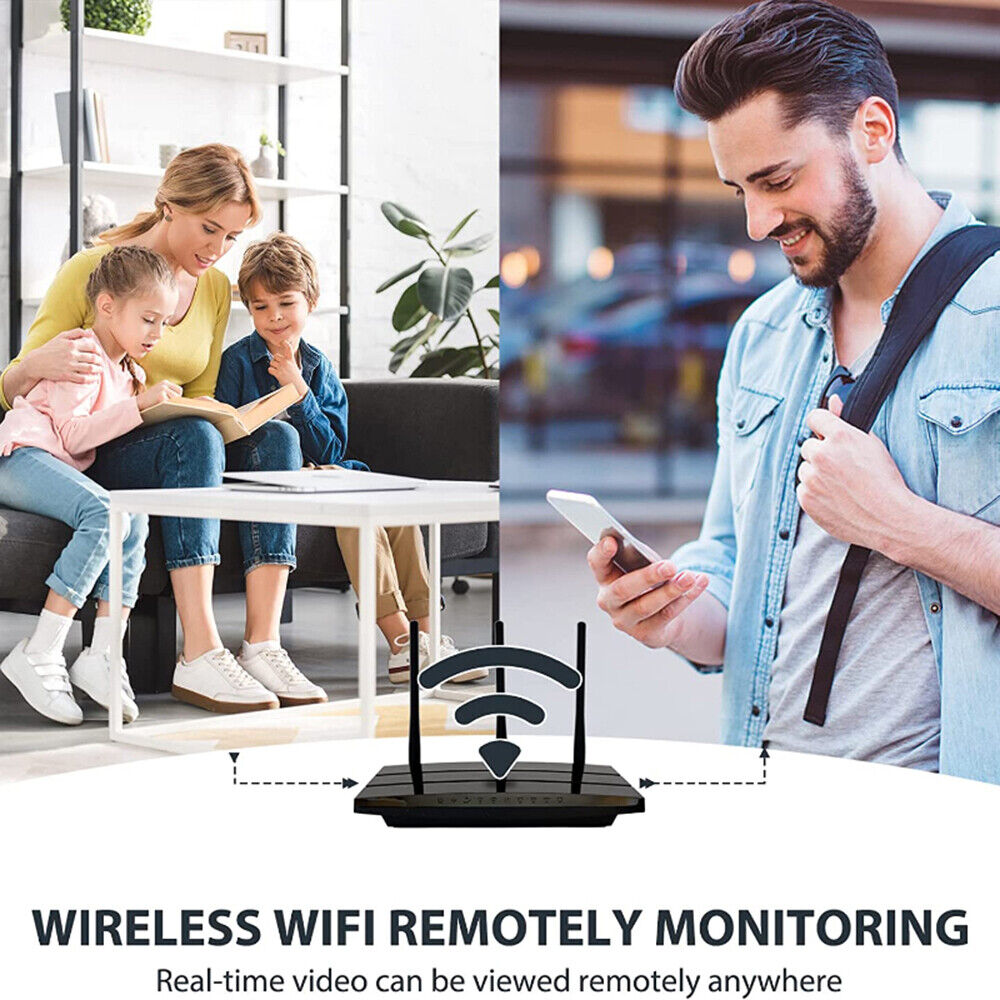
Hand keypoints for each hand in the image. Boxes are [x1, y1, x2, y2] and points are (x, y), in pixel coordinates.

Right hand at [26, 328, 101, 384]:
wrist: (36, 362)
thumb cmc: (50, 348)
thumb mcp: (61, 337)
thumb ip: (76, 333)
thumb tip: (90, 333)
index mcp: (71, 344)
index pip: (92, 347)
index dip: (98, 350)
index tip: (99, 353)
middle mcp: (71, 354)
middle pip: (93, 358)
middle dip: (99, 361)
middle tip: (101, 362)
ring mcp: (69, 366)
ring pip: (90, 368)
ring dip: (98, 370)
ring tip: (99, 370)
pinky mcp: (67, 375)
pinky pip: (84, 378)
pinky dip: (92, 379)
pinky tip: (94, 378)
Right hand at [136, 381, 181, 410]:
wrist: (136, 405)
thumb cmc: (150, 403)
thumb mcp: (160, 394)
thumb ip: (170, 395)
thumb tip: (189, 402)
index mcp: (164, 383)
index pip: (179, 391)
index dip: (176, 398)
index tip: (168, 402)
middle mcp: (164, 384)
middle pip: (178, 395)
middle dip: (175, 402)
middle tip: (165, 406)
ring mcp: (162, 390)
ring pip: (176, 400)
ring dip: (172, 405)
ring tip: (162, 407)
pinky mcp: (161, 397)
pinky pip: (171, 404)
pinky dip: (168, 408)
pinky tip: (161, 408)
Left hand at [267, 341, 307, 397]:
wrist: (297, 387)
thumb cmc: (295, 377)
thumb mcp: (294, 366)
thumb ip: (287, 361)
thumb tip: (277, 357)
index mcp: (291, 359)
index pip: (288, 348)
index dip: (285, 344)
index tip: (283, 342)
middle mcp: (286, 362)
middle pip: (275, 356)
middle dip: (275, 361)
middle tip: (280, 367)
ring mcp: (282, 367)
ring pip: (271, 362)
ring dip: (273, 367)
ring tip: (279, 372)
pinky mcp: (278, 373)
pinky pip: (270, 369)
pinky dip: (271, 372)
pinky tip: (276, 375)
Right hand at [587, 536, 709, 648]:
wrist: (659, 614)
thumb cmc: (647, 581)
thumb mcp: (642, 566)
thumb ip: (643, 559)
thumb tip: (659, 563)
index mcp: (604, 577)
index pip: (596, 563)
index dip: (601, 553)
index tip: (612, 541)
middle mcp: (608, 601)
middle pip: (623, 589)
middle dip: (648, 576)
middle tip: (670, 566)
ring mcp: (624, 620)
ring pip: (647, 606)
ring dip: (671, 591)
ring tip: (689, 577)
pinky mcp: (644, 634)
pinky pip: (666, 615)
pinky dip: (686, 598)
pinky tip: (699, 583)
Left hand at [797, 394, 914, 550]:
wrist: (890, 519)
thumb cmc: (886, 481)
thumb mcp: (871, 443)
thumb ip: (846, 419)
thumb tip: (832, 400)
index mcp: (839, 436)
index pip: (814, 417)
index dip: (822, 426)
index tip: (827, 434)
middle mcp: (821, 454)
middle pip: (808, 446)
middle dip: (821, 454)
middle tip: (843, 468)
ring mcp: (811, 478)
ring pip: (805, 469)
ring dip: (816, 474)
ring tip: (842, 485)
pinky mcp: (806, 499)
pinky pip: (803, 490)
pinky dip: (814, 493)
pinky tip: (836, 498)